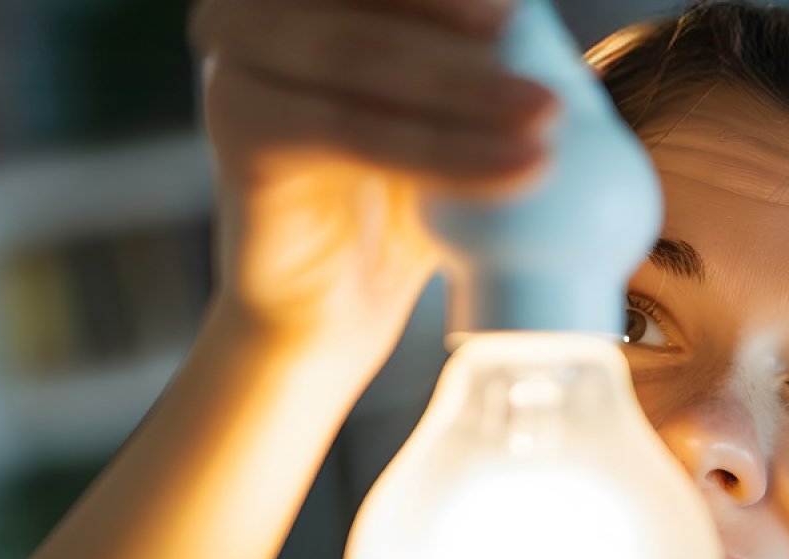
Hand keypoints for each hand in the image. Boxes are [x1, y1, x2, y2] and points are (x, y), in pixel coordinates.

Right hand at [191, 0, 557, 345]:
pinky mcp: (241, 129)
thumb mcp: (447, 100)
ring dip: (463, 87)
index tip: (523, 9)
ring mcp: (237, 60)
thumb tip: (542, 13)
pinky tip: (514, 167)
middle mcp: (255, 6)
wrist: (335, 300)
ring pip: (363, 57)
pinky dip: (441, 148)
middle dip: (465, 29)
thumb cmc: (398, 188)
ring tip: (542, 119)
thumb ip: (477, 44)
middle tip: (551, 79)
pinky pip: (352, 128)